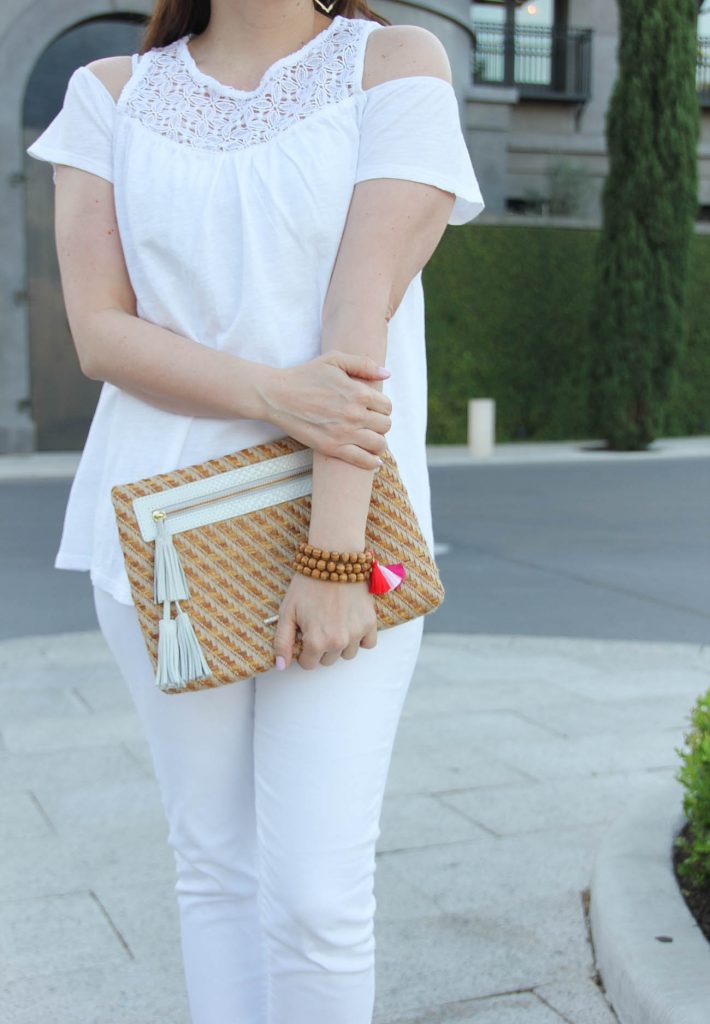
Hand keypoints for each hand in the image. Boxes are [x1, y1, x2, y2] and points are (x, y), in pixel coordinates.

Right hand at [257, 351, 391, 470]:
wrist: (278, 396)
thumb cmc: (305, 375)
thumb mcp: (334, 360)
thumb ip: (363, 364)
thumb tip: (387, 374)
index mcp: (359, 393)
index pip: (387, 407)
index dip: (382, 408)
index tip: (374, 410)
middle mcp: (355, 414)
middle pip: (385, 426)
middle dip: (380, 424)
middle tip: (370, 424)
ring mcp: (344, 433)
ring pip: (378, 444)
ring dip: (378, 443)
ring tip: (371, 440)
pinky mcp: (332, 447)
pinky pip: (362, 460)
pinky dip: (372, 462)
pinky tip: (374, 461)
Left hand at [273, 572, 377, 669]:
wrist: (334, 560)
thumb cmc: (308, 584)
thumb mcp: (286, 612)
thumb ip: (282, 642)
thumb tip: (281, 666)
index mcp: (316, 642)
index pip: (308, 664)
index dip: (303, 650)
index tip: (305, 634)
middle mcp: (338, 642)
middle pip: (328, 660)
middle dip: (321, 647)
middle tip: (319, 624)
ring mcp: (356, 633)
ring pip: (347, 654)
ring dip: (341, 644)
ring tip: (334, 622)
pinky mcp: (370, 623)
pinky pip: (368, 644)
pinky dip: (360, 638)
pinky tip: (350, 623)